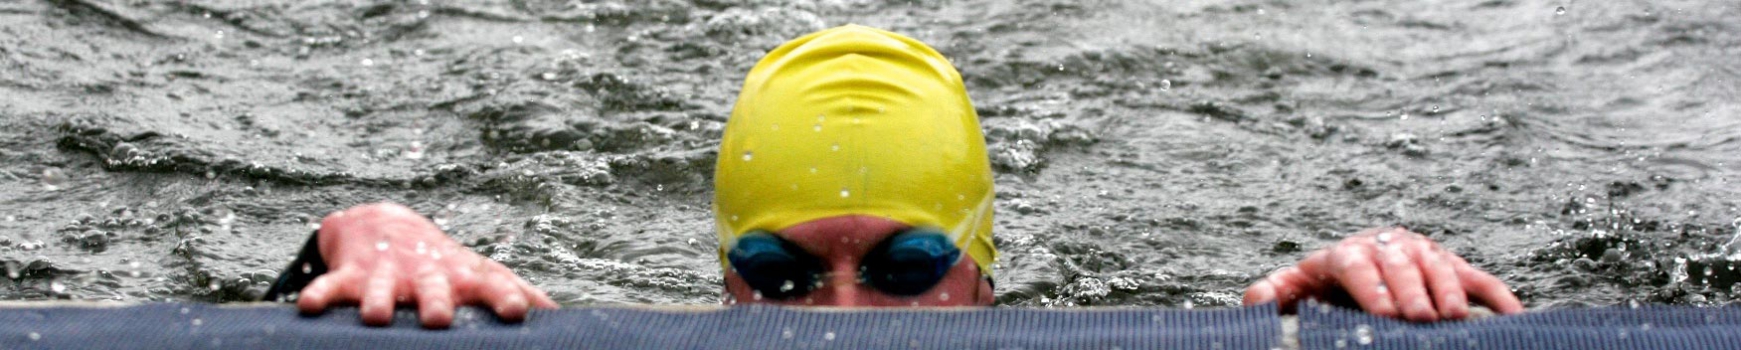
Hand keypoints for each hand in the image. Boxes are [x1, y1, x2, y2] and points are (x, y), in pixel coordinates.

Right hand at [295, 203, 558, 327]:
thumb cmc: (443, 264)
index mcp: (463, 276)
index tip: (518, 313)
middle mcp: (427, 275)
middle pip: (435, 288)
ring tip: (378, 317)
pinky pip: (332, 287)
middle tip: (438, 319)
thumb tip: (561, 317)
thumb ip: (517, 291)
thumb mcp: (480, 273)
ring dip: (379, 302)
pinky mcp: (350, 276)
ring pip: (381, 289)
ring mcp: (388, 274)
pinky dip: (321, 295)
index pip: (492, 284)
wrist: (385, 225)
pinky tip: (310, 307)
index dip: (506, 296)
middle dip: (437, 303)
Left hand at [1242, 227, 1522, 321]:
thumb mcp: (1295, 288)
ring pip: (1440, 266)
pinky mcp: (1452, 266)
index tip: (1383, 314)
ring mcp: (1424, 254)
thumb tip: (1255, 300)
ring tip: (1453, 318)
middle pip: (1402, 264)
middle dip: (1412, 291)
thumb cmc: (1323, 285)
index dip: (1371, 288)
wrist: (1356, 268)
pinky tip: (1514, 317)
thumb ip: (1273, 293)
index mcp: (1347, 253)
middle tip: (1420, 318)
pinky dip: (1498, 296)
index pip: (1358, 265)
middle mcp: (1388, 246)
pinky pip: (1479, 279)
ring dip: (1448, 291)